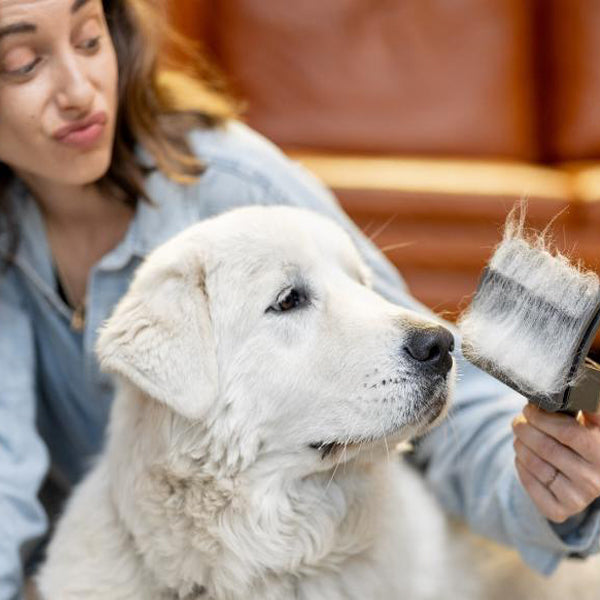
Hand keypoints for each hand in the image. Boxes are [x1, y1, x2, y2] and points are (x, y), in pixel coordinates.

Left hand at [512, 403, 599, 522]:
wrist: (586, 475)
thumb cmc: (583, 438)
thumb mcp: (591, 423)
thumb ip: (586, 406)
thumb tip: (573, 384)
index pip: (569, 432)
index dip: (542, 418)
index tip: (529, 409)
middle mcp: (596, 479)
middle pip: (547, 448)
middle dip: (525, 429)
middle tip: (518, 421)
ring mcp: (580, 498)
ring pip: (535, 464)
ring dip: (520, 445)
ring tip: (519, 436)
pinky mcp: (561, 510)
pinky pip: (530, 485)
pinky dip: (520, 466)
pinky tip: (522, 456)